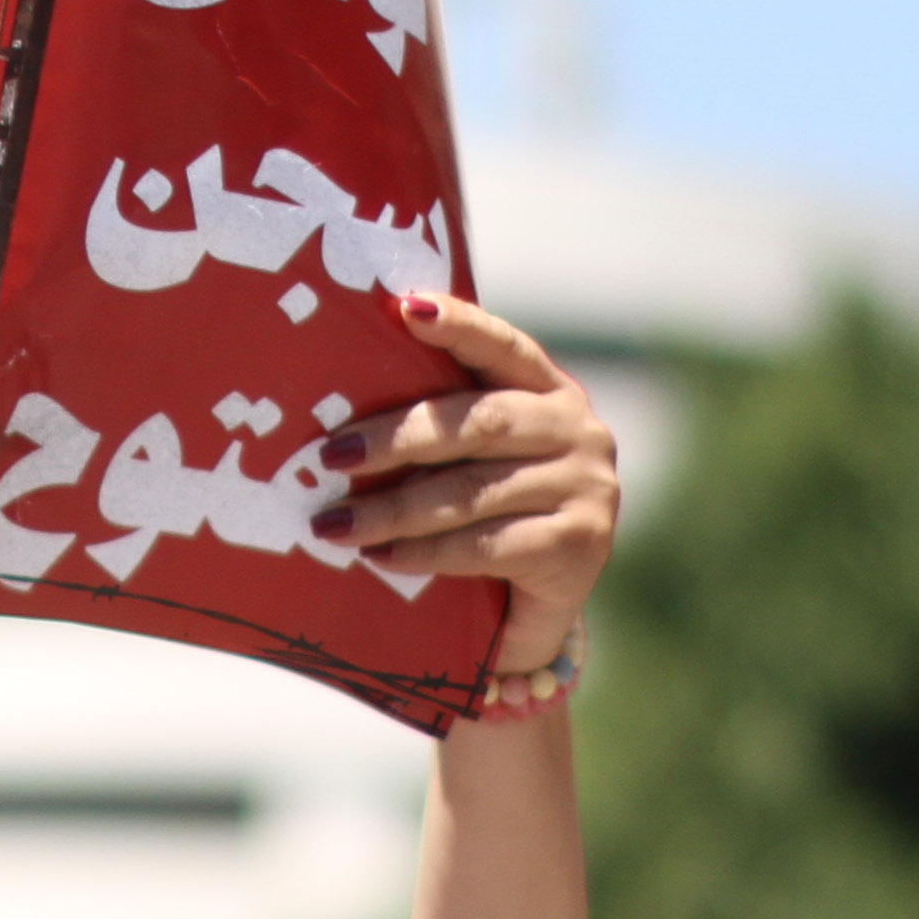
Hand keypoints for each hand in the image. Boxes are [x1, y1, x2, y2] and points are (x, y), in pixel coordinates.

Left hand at [322, 292, 619, 691]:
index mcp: (550, 390)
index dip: (458, 325)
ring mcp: (587, 486)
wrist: (537, 611)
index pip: (502, 346)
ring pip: (472, 491)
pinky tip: (381, 557)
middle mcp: (579, 429)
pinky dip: (424, 552)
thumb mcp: (473, 462)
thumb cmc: (490, 519)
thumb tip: (338, 417)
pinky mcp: (581, 544)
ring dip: (393, 510)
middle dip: (396, 438)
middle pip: (478, 422)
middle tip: (331, 456)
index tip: (405, 307)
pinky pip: (485, 544)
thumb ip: (439, 428)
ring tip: (333, 524)